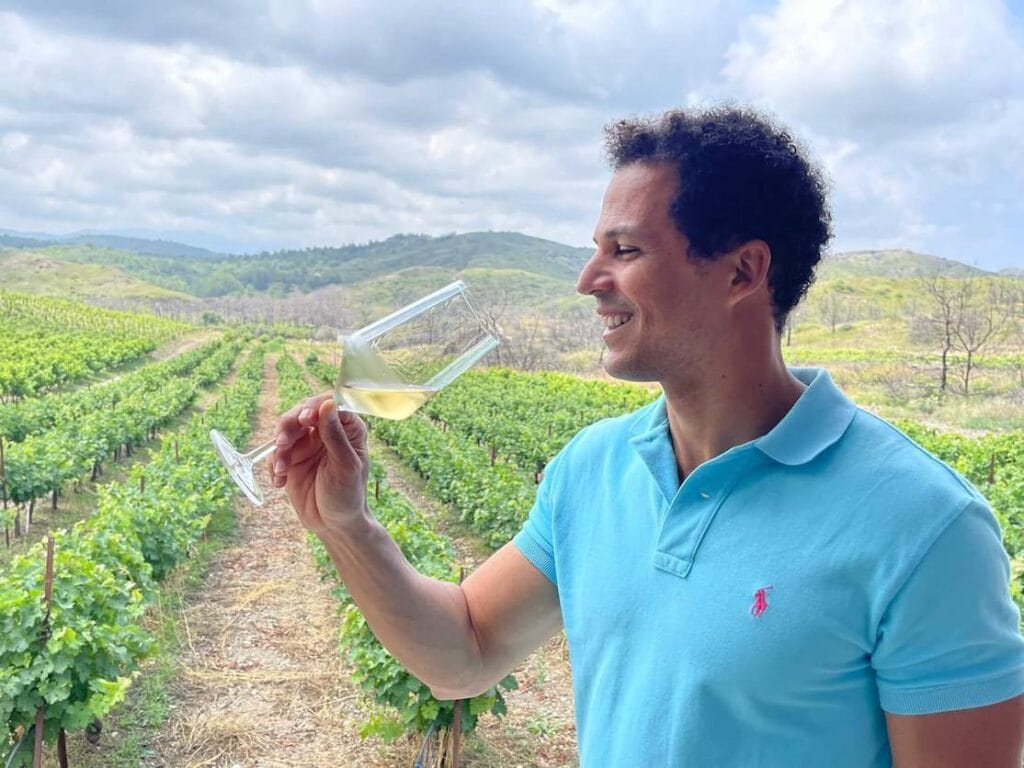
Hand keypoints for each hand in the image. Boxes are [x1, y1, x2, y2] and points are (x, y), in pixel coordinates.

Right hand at [270, 392, 369, 535]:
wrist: (333, 525)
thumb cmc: (348, 495)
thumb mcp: (344, 465)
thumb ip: (335, 435)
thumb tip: (328, 403)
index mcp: (348, 428)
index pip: (330, 404)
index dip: (315, 406)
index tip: (305, 418)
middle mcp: (326, 431)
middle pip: (301, 413)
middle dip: (288, 426)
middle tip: (282, 443)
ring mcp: (307, 444)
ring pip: (285, 431)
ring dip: (279, 449)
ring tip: (281, 470)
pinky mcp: (292, 459)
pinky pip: (276, 453)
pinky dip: (274, 465)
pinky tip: (279, 482)